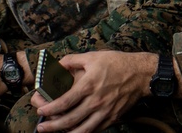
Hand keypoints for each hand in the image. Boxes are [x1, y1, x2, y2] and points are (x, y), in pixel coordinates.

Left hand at [32, 51, 156, 131]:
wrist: (140, 74)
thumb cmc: (117, 63)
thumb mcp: (93, 56)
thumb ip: (72, 60)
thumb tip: (56, 64)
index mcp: (89, 85)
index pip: (64, 102)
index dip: (50, 109)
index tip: (40, 111)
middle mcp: (96, 101)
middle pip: (70, 119)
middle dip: (53, 126)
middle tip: (42, 128)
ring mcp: (105, 112)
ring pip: (82, 130)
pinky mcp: (112, 118)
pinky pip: (95, 130)